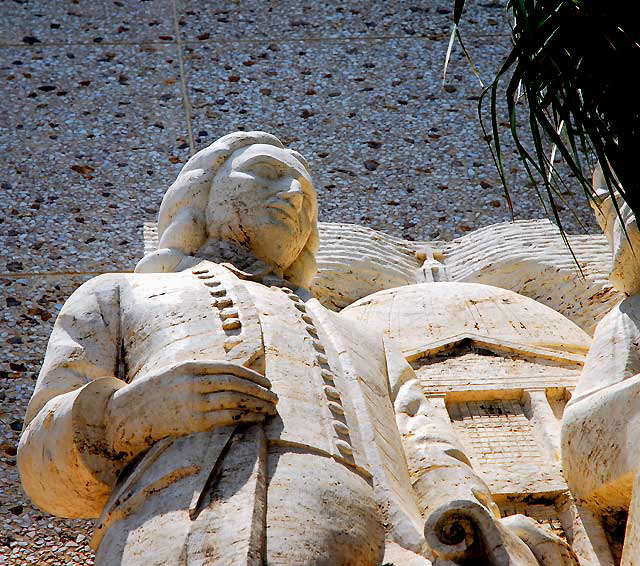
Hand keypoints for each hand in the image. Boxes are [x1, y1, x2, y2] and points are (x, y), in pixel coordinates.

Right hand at [105, 360, 276, 456]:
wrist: (130, 413)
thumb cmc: (158, 391)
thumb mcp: (179, 371)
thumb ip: (205, 370)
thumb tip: (237, 366)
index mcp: (191, 366)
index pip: (230, 368)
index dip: (253, 375)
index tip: (268, 382)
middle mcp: (194, 382)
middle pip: (236, 383)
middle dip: (259, 390)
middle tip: (275, 396)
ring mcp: (193, 402)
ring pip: (234, 400)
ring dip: (256, 404)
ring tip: (270, 408)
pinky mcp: (193, 422)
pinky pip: (226, 418)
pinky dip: (245, 417)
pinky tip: (256, 418)